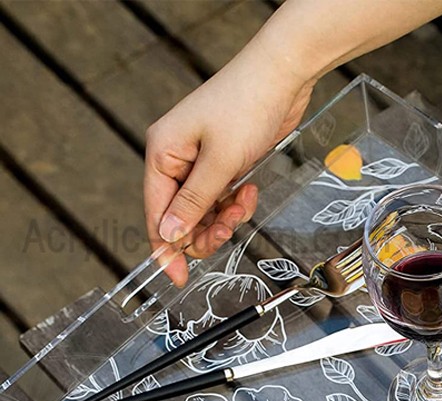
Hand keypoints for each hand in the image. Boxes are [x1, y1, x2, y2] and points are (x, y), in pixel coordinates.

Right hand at [144, 47, 313, 285]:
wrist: (282, 78)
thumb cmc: (246, 107)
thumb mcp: (220, 162)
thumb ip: (194, 202)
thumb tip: (169, 236)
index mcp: (163, 154)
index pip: (156, 213)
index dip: (166, 249)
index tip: (178, 278)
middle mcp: (176, 159)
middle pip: (181, 218)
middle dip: (205, 230)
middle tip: (229, 229)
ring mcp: (200, 162)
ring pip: (205, 212)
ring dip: (225, 217)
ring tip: (244, 204)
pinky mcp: (223, 163)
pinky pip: (223, 199)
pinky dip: (236, 203)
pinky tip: (250, 190)